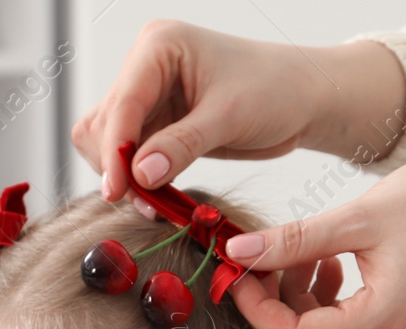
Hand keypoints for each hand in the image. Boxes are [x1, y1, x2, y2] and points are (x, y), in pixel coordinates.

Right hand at [72, 22, 405, 199]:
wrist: (302, 99)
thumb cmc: (276, 90)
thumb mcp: (229, 117)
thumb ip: (181, 145)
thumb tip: (139, 175)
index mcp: (160, 47)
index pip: (122, 103)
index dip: (114, 150)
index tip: (117, 190)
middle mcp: (145, 67)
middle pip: (103, 125)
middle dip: (117, 167)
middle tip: (145, 203)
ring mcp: (147, 96)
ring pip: (107, 144)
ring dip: (124, 177)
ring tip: (155, 203)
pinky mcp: (155, 123)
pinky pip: (128, 157)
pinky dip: (137, 181)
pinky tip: (158, 196)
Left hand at [224, 135, 405, 328]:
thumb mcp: (357, 216)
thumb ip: (294, 240)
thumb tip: (239, 253)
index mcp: (383, 320)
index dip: (257, 311)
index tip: (237, 275)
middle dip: (270, 315)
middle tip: (255, 269)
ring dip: (295, 306)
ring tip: (297, 255)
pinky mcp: (399, 319)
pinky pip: (343, 328)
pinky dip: (320, 302)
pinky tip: (323, 261)